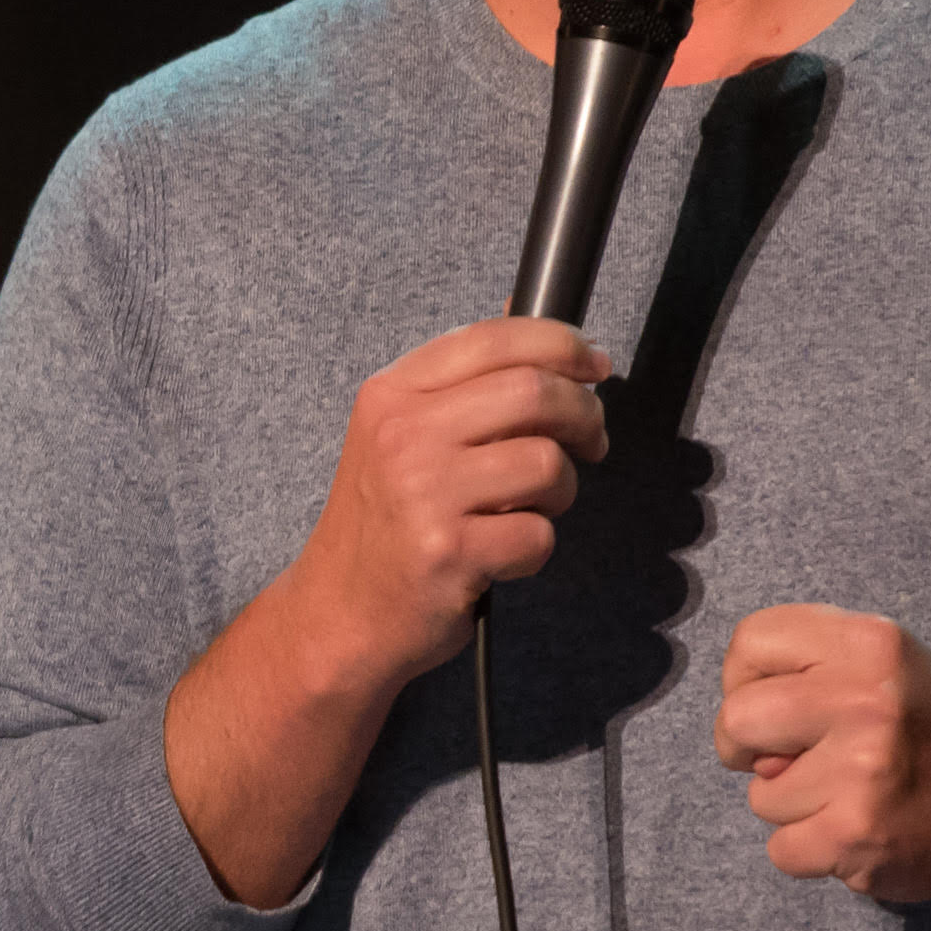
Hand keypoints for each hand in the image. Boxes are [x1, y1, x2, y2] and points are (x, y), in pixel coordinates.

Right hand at [280, 316, 613, 697]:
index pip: (495, 340)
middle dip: (584, 415)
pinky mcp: (448, 552)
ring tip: (531, 507)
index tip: (593, 364)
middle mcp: (403, 436)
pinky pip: (537, 534)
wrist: (336, 614)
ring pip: (547, 463)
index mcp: (392, 395)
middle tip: (591, 441)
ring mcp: (424, 494)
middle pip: (534, 391)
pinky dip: (534, 548)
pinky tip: (501, 554)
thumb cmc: (382, 525)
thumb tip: (526, 316)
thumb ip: (459, 383)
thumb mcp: (397, 436)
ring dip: (560, 490)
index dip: (561, 344)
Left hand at [713, 601, 930, 930]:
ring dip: (791, 804)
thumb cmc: (919, 729)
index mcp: (870, 644)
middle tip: (787, 758)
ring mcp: (863, 772)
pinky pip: (780, 848)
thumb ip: (805, 670)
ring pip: (760, 794)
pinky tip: (852, 830)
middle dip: (744, 747)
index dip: (745, 679)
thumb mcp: (878, 666)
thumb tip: (740, 729)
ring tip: (847, 794)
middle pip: (737, 720)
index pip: (751, 642)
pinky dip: (808, 850)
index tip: (776, 704)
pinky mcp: (856, 835)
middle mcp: (867, 702)